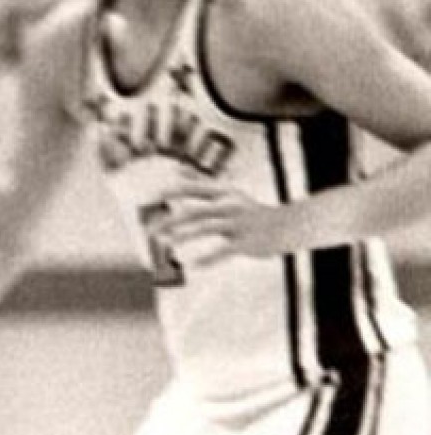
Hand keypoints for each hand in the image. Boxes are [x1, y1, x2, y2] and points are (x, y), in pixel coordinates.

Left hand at [153, 182, 288, 265]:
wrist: (285, 227)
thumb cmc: (248, 209)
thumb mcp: (226, 191)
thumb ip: (200, 181)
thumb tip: (176, 168)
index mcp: (222, 192)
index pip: (192, 188)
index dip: (171, 191)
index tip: (150, 197)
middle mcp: (229, 204)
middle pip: (195, 210)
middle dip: (170, 220)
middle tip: (149, 231)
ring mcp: (238, 223)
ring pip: (207, 228)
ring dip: (183, 236)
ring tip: (165, 244)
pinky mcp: (246, 243)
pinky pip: (223, 251)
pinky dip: (207, 258)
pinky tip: (192, 265)